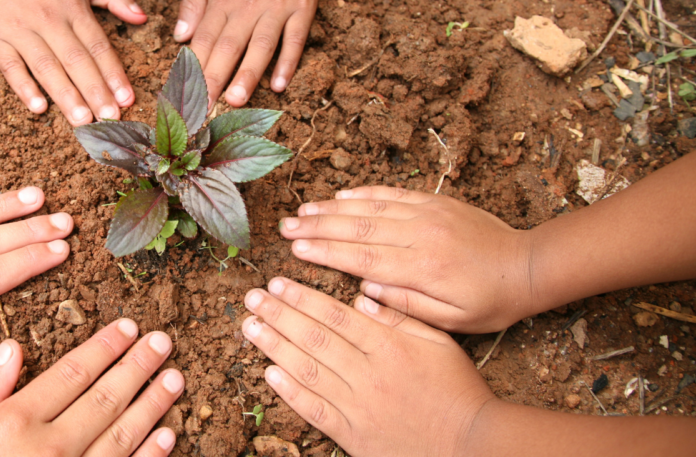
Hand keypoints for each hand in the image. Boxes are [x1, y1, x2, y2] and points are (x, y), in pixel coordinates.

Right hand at [0, 0, 145, 125]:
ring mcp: (21, 31)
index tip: (127, 99)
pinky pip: (11, 66)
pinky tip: (39, 107)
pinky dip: (24, 87)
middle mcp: (50, 21)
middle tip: (109, 119)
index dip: (114, 74)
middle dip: (95, 92)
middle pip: (77, 62)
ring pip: (47, 67)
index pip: (99, 47)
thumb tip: (143, 16)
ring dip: (66, 95)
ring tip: (82, 120)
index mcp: (74, 9)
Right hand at [0, 320, 182, 456]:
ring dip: (152, 404)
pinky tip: (167, 435)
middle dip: (138, 366)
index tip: (128, 328)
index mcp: (14, 422)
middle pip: (105, 398)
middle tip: (163, 342)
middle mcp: (50, 448)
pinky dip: (150, 455)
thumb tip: (11, 349)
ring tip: (175, 379)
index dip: (103, 348)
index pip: (72, 373)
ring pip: (122, 434)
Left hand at [174, 0, 320, 105]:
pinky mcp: (302, 7)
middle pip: (228, 48)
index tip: (186, 96)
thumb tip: (180, 38)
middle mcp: (247, 8)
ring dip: (248, 75)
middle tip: (206, 110)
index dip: (194, 70)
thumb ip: (192, 4)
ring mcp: (276, 9)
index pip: (204, 41)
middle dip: (215, 80)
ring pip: (260, 47)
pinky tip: (281, 84)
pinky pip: (295, 38)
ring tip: (236, 100)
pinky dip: (288, 61)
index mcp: (221, 2)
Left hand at [241, 278, 494, 455]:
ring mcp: (358, 406)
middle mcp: (368, 373)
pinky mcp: (354, 435)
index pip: (335, 315)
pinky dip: (290, 391)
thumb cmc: (458, 389)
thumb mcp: (438, 342)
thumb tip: (362, 297)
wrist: (472, 444)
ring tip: (251, 326)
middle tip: (253, 298)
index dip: (302, 297)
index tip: (278, 283)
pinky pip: (315, 409)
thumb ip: (399, 317)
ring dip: (275, 346)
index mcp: (389, 346)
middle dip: (279, 314)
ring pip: (308, 369)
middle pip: (314, 337)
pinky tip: (270, 372)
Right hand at [279, 186, 532, 332]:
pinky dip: (363, 193)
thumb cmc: (489, 302)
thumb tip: (365, 289)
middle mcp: (421, 234)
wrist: (528, 266)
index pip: (362, 257)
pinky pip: (392, 194)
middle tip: (285, 228)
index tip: (295, 250)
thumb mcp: (451, 320)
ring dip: (332, 208)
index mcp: (422, 267)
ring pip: (370, 206)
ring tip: (302, 211)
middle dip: (317, 227)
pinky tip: (340, 196)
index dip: (325, 252)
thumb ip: (406, 305)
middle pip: (358, 227)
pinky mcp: (435, 201)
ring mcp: (427, 213)